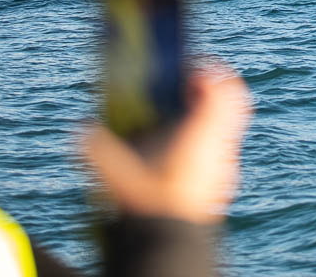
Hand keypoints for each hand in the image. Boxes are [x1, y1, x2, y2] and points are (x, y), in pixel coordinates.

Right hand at [81, 61, 252, 223]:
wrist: (171, 245)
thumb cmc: (149, 206)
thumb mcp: (119, 175)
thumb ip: (99, 151)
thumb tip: (81, 131)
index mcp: (201, 134)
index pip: (222, 88)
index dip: (208, 72)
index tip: (190, 70)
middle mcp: (220, 146)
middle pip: (234, 102)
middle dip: (214, 89)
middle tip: (192, 87)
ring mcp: (227, 164)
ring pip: (231, 126)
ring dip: (212, 115)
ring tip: (186, 117)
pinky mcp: (224, 182)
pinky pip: (225, 149)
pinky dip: (211, 140)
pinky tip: (184, 152)